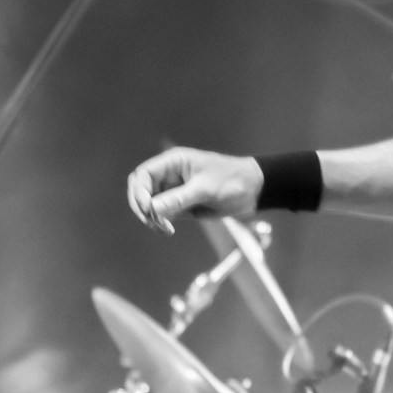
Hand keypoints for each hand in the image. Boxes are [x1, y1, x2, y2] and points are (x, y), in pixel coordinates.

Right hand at [125, 147, 261, 234]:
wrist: (252, 191)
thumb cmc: (232, 181)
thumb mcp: (205, 189)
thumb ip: (178, 199)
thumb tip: (153, 210)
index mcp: (173, 162)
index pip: (143, 175)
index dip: (140, 193)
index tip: (149, 210)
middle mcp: (169, 174)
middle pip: (140, 189)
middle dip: (141, 206)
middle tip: (154, 222)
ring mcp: (173, 190)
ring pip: (149, 204)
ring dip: (150, 217)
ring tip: (165, 229)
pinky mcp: (179, 204)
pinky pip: (161, 213)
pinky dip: (159, 222)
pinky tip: (169, 229)